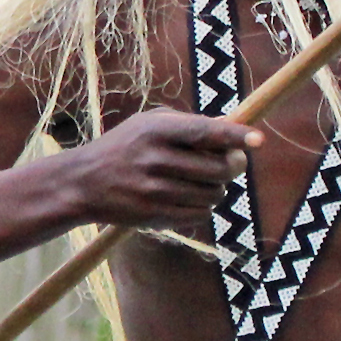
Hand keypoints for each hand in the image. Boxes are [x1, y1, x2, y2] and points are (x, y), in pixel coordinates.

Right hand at [59, 108, 257, 237]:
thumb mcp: (148, 124)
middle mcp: (155, 160)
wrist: (83, 183)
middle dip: (234, 167)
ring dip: (219, 189)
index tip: (258, 140)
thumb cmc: (124, 147)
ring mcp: (154, 191)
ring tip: (205, 182)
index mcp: (155, 131)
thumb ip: (188, 124)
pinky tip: (190, 198)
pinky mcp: (154, 216)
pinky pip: (200, 214)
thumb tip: (234, 131)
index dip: (235, 136)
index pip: (205, 132)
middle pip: (219, 168)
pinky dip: (203, 207)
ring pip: (214, 194)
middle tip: (231, 164)